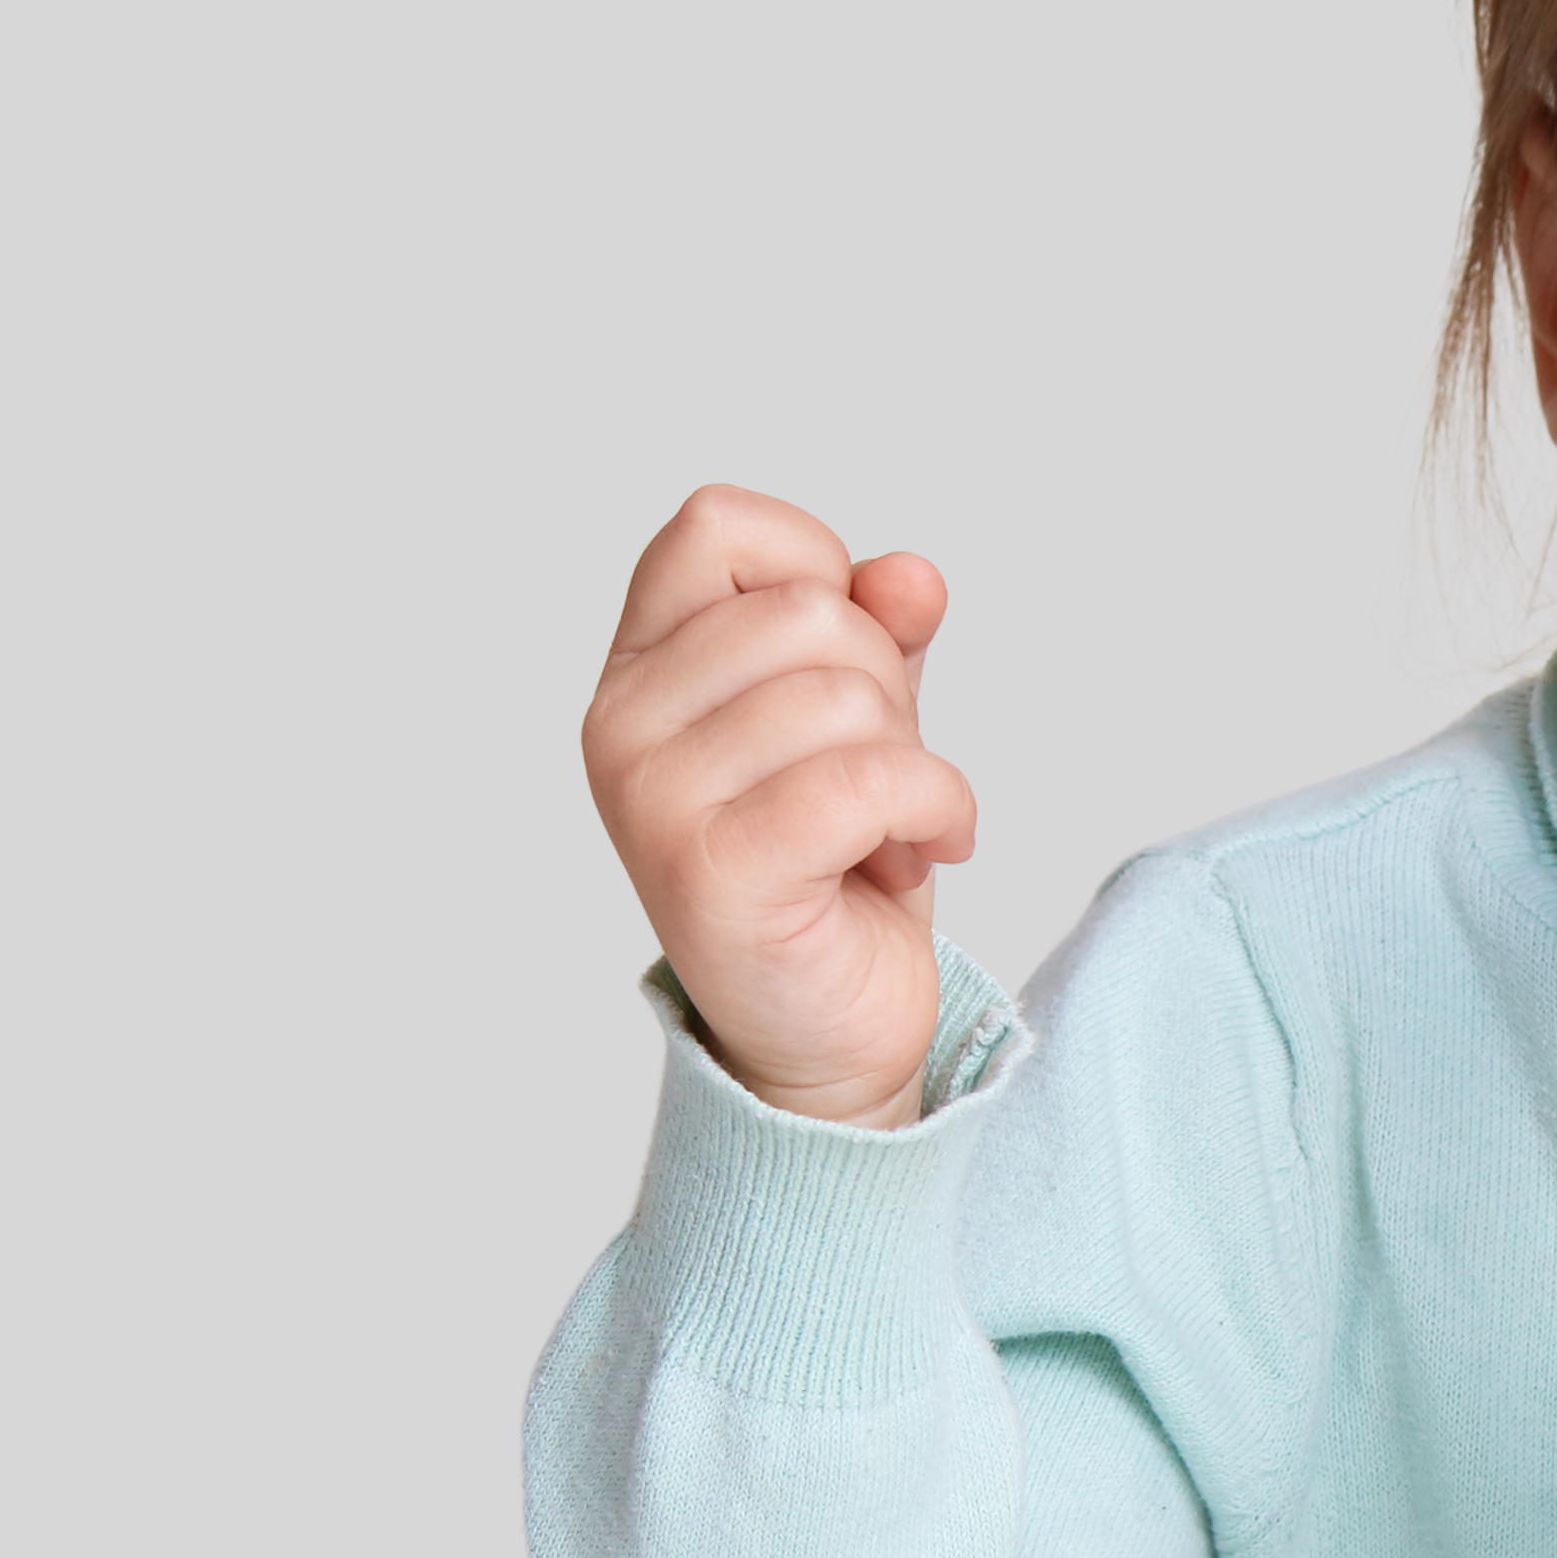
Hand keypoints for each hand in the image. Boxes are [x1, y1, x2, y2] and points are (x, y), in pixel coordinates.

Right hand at [581, 486, 979, 1128]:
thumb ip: (880, 633)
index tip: (845, 663)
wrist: (831, 1030)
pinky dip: (934, 811)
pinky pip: (865, 782)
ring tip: (882, 829)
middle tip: (875, 777)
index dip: (817, 568)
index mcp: (642, 669)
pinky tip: (922, 853)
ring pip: (847, 698)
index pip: (717, 526)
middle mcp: (621, 724)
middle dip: (888, 691)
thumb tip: (909, 576)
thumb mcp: (864, 721)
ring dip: (914, 765)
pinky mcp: (710, 873)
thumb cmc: (838, 864)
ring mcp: (652, 799)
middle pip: (809, 613)